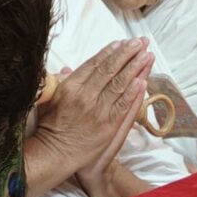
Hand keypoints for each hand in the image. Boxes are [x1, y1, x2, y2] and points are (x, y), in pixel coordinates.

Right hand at [31, 39, 152, 181]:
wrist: (57, 154)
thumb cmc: (50, 127)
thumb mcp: (49, 100)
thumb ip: (60, 83)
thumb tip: (67, 69)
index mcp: (70, 87)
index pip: (93, 64)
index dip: (109, 52)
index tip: (121, 42)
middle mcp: (85, 96)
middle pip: (110, 70)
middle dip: (127, 54)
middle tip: (140, 42)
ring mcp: (98, 110)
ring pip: (120, 84)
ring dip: (135, 68)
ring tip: (147, 55)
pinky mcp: (109, 124)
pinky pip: (124, 105)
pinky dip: (134, 92)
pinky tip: (143, 80)